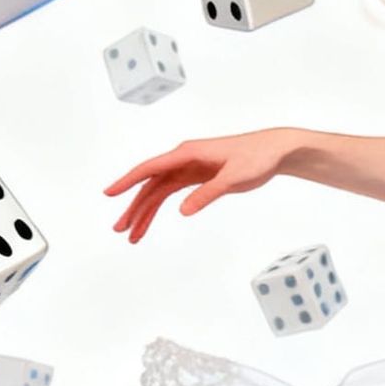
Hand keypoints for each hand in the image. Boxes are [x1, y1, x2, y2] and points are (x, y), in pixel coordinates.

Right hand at [105, 128, 299, 244]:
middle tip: (121, 229)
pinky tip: (151, 220)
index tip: (110, 193)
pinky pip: (172, 193)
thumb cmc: (256, 158)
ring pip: (159, 192)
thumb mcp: (234, 178)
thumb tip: (183, 210)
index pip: (150, 168)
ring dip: (145, 212)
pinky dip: (161, 207)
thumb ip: (208, 193)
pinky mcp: (198, 177)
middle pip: (150, 185)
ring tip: (133, 234)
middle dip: (134, 207)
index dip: (128, 181)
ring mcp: (189, 168)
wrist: (274, 151)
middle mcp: (183, 159)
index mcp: (188, 153)